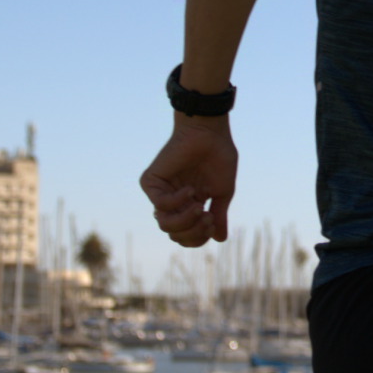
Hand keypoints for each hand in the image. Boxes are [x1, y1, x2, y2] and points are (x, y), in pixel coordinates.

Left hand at [142, 117, 237, 245]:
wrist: (209, 133)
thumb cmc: (219, 158)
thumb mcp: (222, 192)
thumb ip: (219, 216)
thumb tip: (220, 240)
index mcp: (189, 205)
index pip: (187, 235)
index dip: (199, 237)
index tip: (213, 224)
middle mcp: (173, 202)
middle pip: (174, 235)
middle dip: (193, 232)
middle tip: (208, 218)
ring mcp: (161, 193)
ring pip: (164, 224)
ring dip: (185, 221)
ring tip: (199, 208)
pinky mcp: (150, 182)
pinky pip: (160, 204)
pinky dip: (178, 201)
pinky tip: (190, 189)